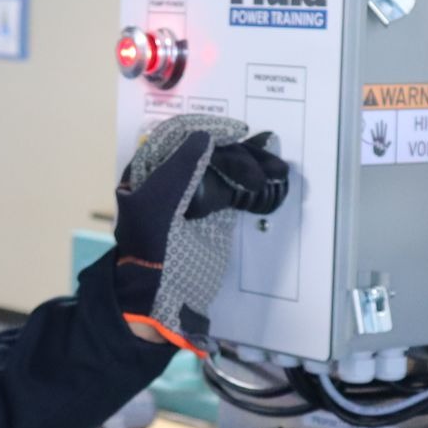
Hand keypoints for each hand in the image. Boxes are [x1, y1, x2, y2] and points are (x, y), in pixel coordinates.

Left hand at [111, 115, 290, 352]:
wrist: (161, 298)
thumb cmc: (152, 250)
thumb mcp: (159, 204)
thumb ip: (180, 168)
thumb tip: (205, 137)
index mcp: (150, 171)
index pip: (180, 136)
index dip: (208, 130)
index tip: (236, 133)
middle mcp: (173, 178)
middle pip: (209, 152)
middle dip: (239, 155)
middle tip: (266, 167)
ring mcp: (195, 197)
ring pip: (226, 169)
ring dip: (252, 167)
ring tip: (277, 171)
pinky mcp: (214, 216)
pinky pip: (235, 192)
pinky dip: (253, 187)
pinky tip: (270, 184)